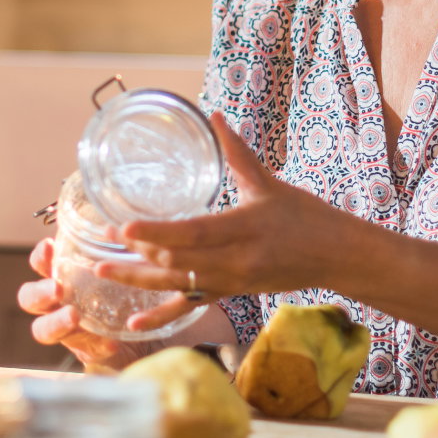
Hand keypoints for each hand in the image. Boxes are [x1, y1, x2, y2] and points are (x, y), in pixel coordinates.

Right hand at [15, 237, 135, 369]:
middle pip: (29, 299)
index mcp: (62, 279)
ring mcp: (68, 332)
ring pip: (44, 330)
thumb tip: (118, 225)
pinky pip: (86, 351)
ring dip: (57, 322)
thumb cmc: (129, 294)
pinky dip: (98, 345)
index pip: (40, 265)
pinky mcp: (88, 354)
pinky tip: (111, 342)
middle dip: (39, 292)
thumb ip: (113, 252)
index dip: (41, 257)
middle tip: (58, 288)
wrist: (147, 334)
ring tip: (74, 316)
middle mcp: (57, 305)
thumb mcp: (123, 269)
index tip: (50, 246)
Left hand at [97, 112, 364, 333]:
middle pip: (179, 260)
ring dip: (138, 279)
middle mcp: (236, 261)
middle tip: (105, 237)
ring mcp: (232, 281)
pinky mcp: (232, 293)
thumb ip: (237, 152)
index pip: (193, 233)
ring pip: (178, 284)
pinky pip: (192, 305)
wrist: (335, 257)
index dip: (157, 234)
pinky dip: (162, 314)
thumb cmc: (306, 216)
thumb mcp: (269, 183)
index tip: (125, 228)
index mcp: (245, 228)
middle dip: (138, 252)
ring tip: (102, 270)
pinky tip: (134, 322)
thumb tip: (214, 115)